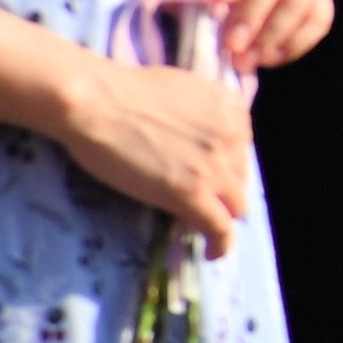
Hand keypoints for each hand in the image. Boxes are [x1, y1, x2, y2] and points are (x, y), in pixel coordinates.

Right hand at [53, 57, 257, 252]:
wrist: (99, 103)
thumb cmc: (125, 93)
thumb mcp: (183, 91)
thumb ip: (201, 113)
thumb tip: (196, 134)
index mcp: (231, 107)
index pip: (242, 146)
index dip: (225, 164)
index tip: (207, 175)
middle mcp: (233, 135)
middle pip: (241, 176)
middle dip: (223, 189)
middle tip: (199, 200)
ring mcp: (215, 166)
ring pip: (237, 205)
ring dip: (222, 216)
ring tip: (204, 227)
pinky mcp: (193, 193)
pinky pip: (221, 228)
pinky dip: (220, 244)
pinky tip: (211, 252)